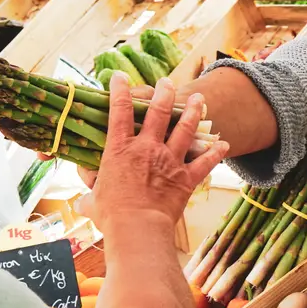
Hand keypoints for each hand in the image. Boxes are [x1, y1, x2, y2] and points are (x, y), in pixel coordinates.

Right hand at [88, 73, 226, 231]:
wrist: (138, 229)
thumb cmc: (111, 216)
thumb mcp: (93, 201)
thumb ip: (90, 195)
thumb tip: (82, 200)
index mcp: (120, 150)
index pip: (119, 112)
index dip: (119, 91)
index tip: (119, 77)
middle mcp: (147, 148)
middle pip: (158, 112)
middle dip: (164, 93)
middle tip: (168, 83)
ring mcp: (169, 161)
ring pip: (185, 129)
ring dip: (193, 112)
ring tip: (198, 98)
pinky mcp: (186, 178)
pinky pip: (204, 163)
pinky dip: (215, 153)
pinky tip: (224, 144)